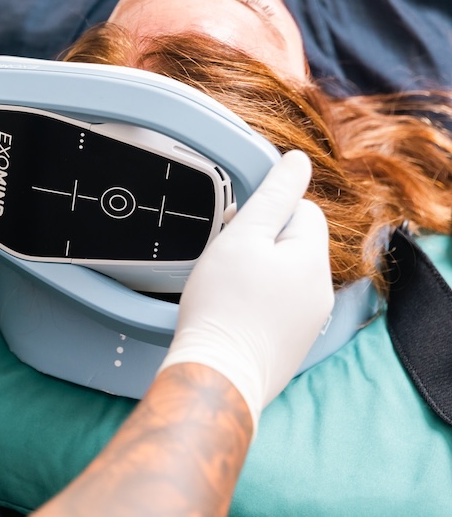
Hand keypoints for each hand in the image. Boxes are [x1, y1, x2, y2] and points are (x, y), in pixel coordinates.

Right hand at [158, 150, 333, 428]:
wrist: (217, 375)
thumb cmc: (223, 306)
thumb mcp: (243, 236)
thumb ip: (273, 196)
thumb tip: (298, 162)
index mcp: (312, 259)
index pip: (303, 210)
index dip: (266, 211)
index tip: (236, 227)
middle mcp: (320, 291)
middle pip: (293, 244)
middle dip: (261, 243)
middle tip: (227, 258)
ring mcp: (308, 321)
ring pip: (285, 276)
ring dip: (258, 272)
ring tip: (226, 287)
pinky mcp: (291, 344)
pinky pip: (278, 306)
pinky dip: (257, 303)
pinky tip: (233, 312)